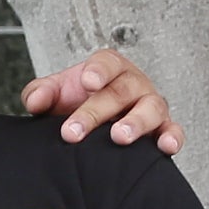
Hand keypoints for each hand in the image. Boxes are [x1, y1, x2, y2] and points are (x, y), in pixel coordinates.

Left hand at [20, 48, 183, 156]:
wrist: (94, 124)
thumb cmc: (77, 102)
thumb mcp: (55, 94)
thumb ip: (41, 93)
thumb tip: (35, 101)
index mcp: (109, 68)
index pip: (107, 62)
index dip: (98, 70)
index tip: (87, 80)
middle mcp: (133, 84)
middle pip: (120, 92)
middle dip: (96, 112)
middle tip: (72, 131)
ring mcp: (150, 105)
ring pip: (151, 108)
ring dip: (136, 122)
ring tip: (119, 137)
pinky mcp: (162, 128)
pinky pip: (173, 130)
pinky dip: (172, 137)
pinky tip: (165, 147)